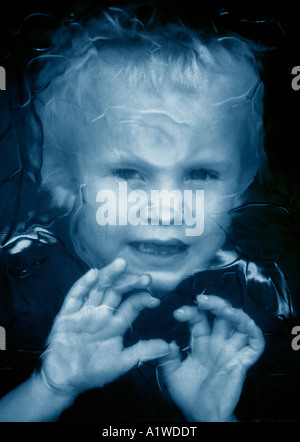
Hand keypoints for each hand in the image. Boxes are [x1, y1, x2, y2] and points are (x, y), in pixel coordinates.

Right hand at [40, 258, 169, 397]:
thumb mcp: (122, 362)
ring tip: (122, 264)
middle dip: (130, 282)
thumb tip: (168, 347)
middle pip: (117, 291)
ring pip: (99, 288)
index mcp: (115, 323)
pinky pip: (76, 296)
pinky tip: (93, 274)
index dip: (142, 299)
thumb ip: (143, 351)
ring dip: (110, 275)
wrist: (65, 380)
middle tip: (144, 277)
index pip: (131, 305)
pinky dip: (84, 285)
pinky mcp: (67, 314)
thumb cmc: (93, 371)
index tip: (154, 298)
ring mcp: (85, 312)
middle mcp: (102, 313)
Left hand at [160, 294, 264, 421]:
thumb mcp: (172, 373)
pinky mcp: (242, 362)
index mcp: (201, 343)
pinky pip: (255, 344)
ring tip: (223, 308)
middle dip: (214, 304)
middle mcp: (217, 343)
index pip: (199, 320)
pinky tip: (245, 324)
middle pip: (221, 316)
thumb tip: (167, 342)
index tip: (178, 313)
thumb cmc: (188, 394)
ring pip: (239, 325)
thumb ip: (169, 356)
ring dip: (234, 313)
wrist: (201, 415)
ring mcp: (230, 351)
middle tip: (202, 299)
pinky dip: (254, 332)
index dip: (191, 312)